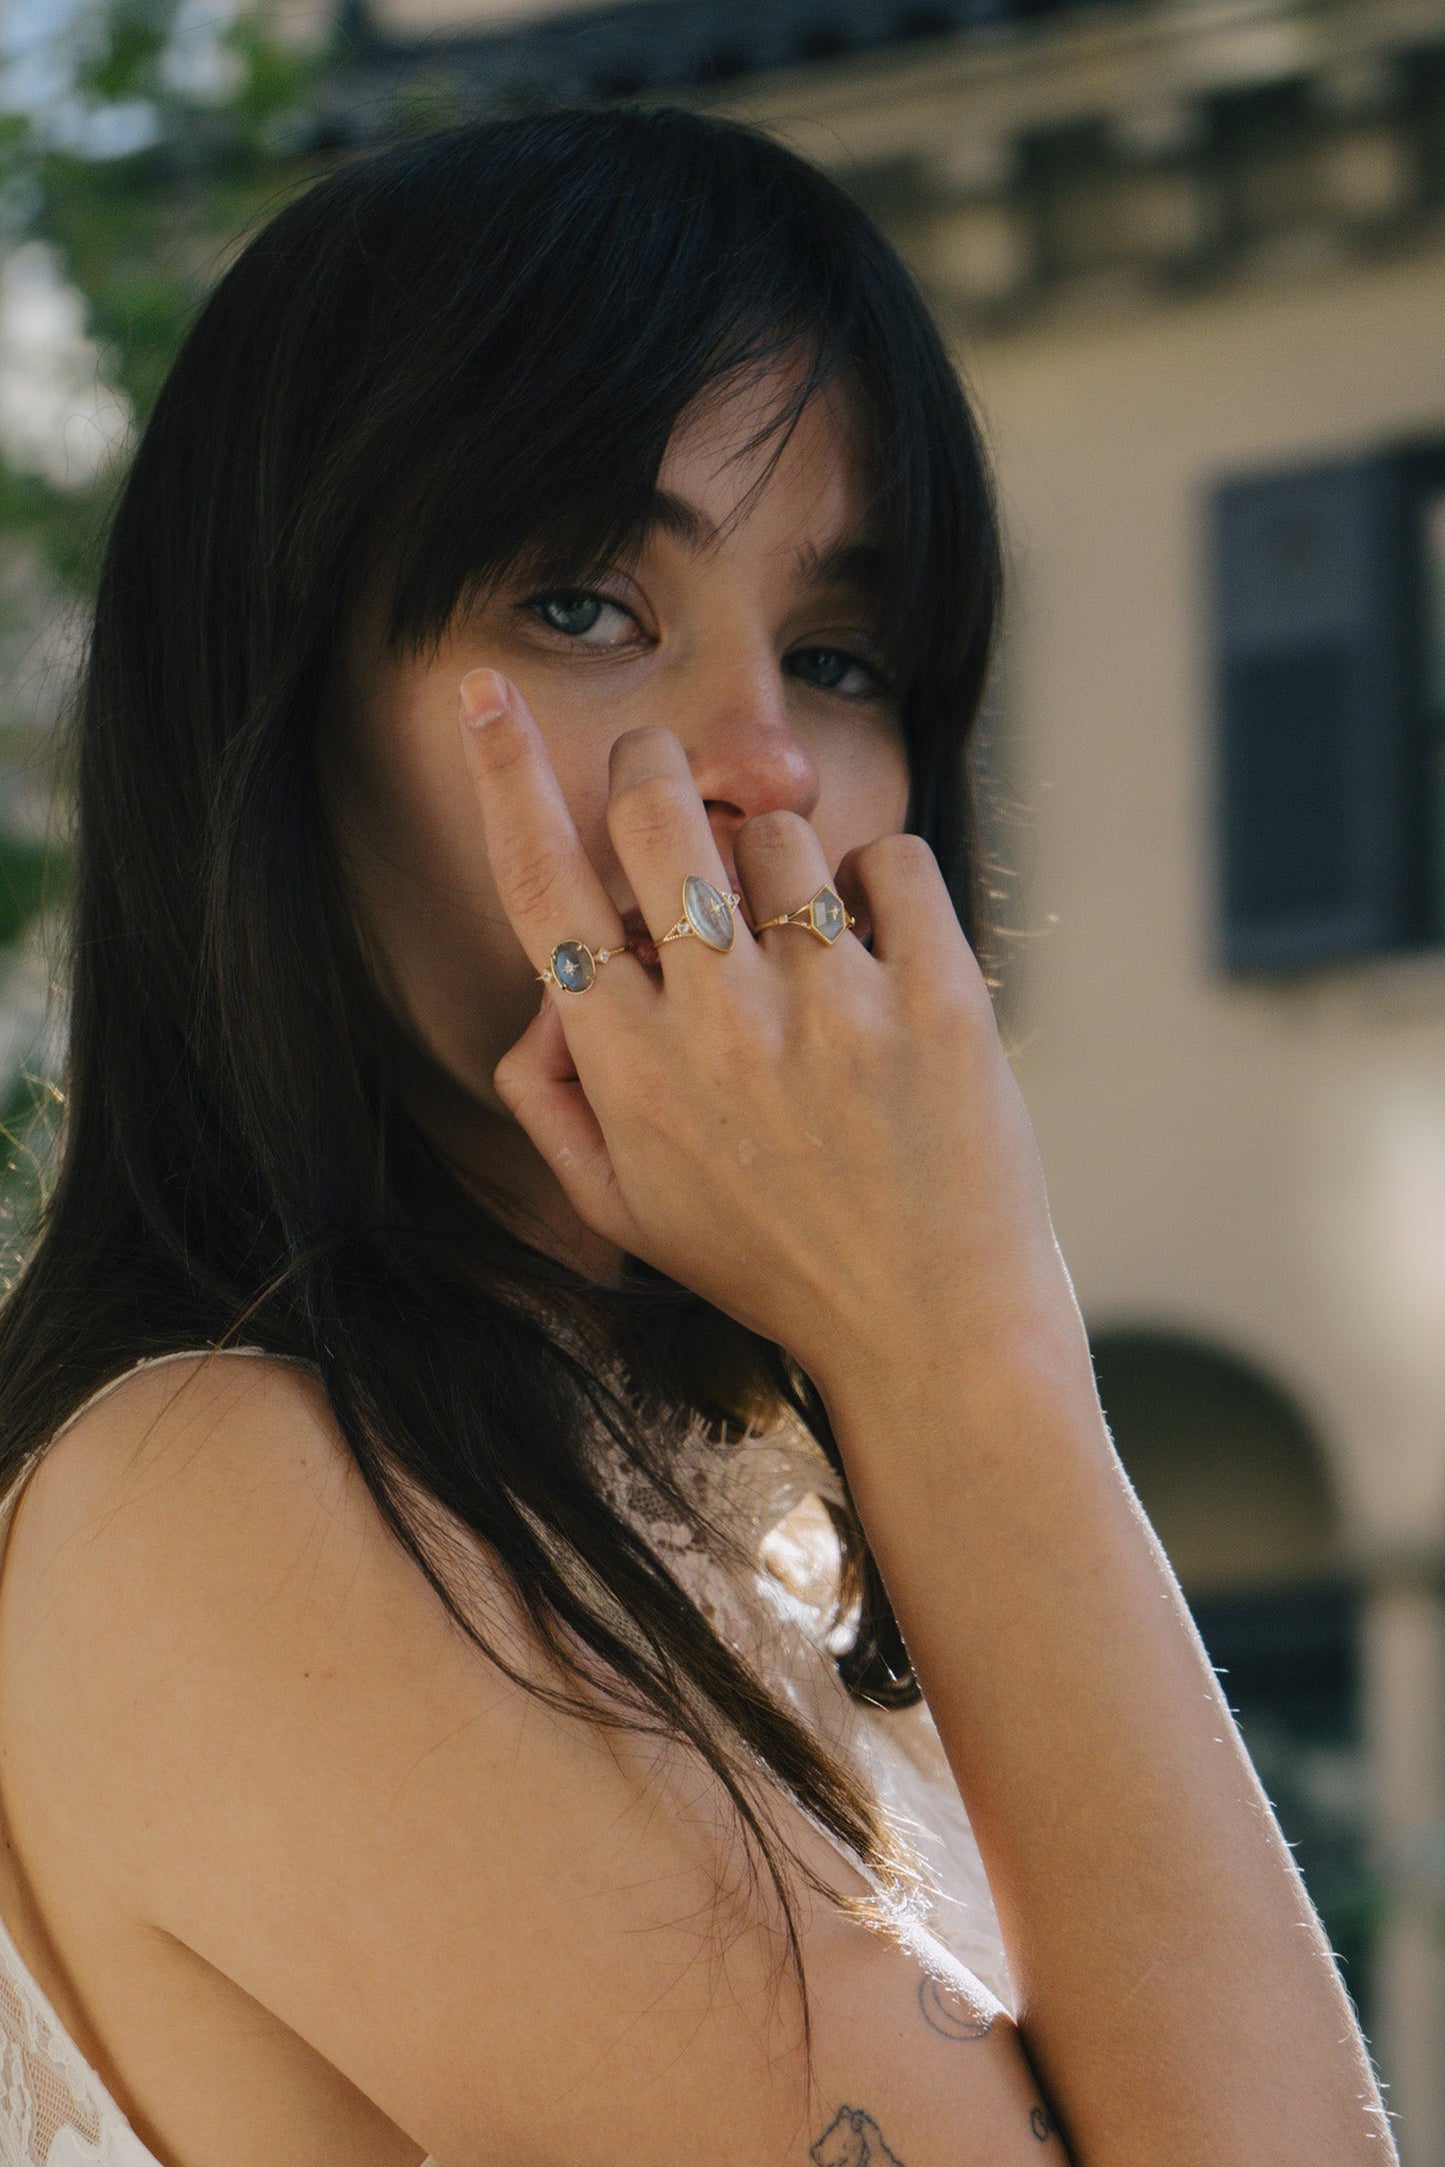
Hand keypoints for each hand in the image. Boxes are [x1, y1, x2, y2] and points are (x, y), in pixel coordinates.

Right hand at [461, 673, 1074, 1410]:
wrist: (931, 1334)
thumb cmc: (771, 1266)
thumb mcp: (625, 1213)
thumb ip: (552, 1103)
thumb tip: (541, 1001)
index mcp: (627, 1067)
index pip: (541, 885)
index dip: (500, 775)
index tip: (481, 691)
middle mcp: (715, 1022)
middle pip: (653, 803)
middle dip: (655, 773)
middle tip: (678, 803)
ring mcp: (829, 1006)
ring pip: (778, 829)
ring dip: (786, 867)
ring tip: (813, 958)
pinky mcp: (936, 998)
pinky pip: (892, 858)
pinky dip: (885, 885)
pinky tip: (883, 956)